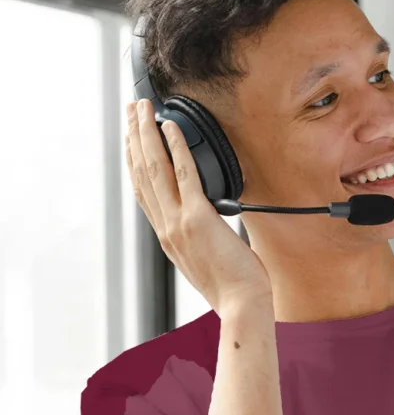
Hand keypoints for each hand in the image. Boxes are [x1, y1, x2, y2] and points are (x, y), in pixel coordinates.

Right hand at [125, 98, 272, 316]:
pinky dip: (177, 148)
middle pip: (142, 173)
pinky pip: (184, 175)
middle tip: (131, 111)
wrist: (242, 305)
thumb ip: (202, 237)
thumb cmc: (234, 287)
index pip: (143, 191)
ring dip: (147, 134)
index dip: (134, 161)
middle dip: (134, 138)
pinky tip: (172, 127)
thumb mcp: (207, 259)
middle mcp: (166, 227)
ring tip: (142, 109)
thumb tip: (211, 221)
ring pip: (155, 169)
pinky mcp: (198, 218)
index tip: (131, 139)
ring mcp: (178, 222)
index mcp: (167, 237)